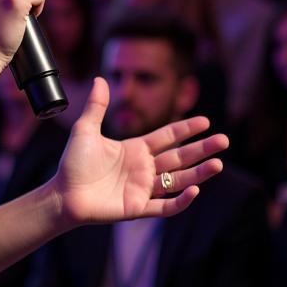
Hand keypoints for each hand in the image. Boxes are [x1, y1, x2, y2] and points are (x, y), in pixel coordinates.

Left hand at [52, 78, 226, 227]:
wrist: (63, 194)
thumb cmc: (73, 163)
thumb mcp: (85, 130)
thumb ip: (97, 106)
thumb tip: (100, 78)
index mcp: (135, 149)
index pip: (167, 137)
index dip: (186, 129)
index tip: (205, 121)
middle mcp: (143, 168)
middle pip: (179, 157)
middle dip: (201, 149)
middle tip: (224, 141)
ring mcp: (143, 189)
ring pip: (178, 180)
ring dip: (198, 173)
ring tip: (218, 164)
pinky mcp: (138, 207)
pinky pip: (165, 206)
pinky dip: (180, 200)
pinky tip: (194, 189)